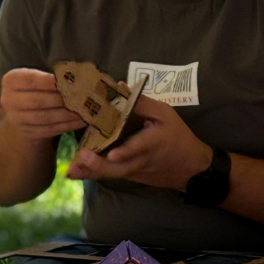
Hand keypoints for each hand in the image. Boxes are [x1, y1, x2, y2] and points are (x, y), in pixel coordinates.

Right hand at [0, 68, 85, 139]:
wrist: (23, 111)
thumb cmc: (36, 87)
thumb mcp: (37, 77)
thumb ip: (51, 77)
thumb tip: (79, 77)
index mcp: (11, 81)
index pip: (32, 80)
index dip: (51, 81)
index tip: (71, 80)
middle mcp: (9, 100)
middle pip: (39, 101)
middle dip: (63, 100)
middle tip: (84, 97)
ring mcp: (17, 119)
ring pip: (46, 118)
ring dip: (69, 115)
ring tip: (86, 111)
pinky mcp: (29, 132)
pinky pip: (51, 129)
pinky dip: (69, 125)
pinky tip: (82, 121)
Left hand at [65, 93, 212, 190]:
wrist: (191, 167)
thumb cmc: (177, 136)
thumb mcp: (166, 114)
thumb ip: (142, 102)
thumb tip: (119, 87)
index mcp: (152, 141)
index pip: (139, 147)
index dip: (126, 151)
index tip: (112, 154)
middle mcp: (142, 159)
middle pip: (120, 167)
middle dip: (100, 165)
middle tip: (82, 158)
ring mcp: (135, 170)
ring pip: (113, 174)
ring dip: (92, 172)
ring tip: (72, 171)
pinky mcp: (131, 176)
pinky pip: (112, 175)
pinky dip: (95, 174)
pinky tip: (78, 173)